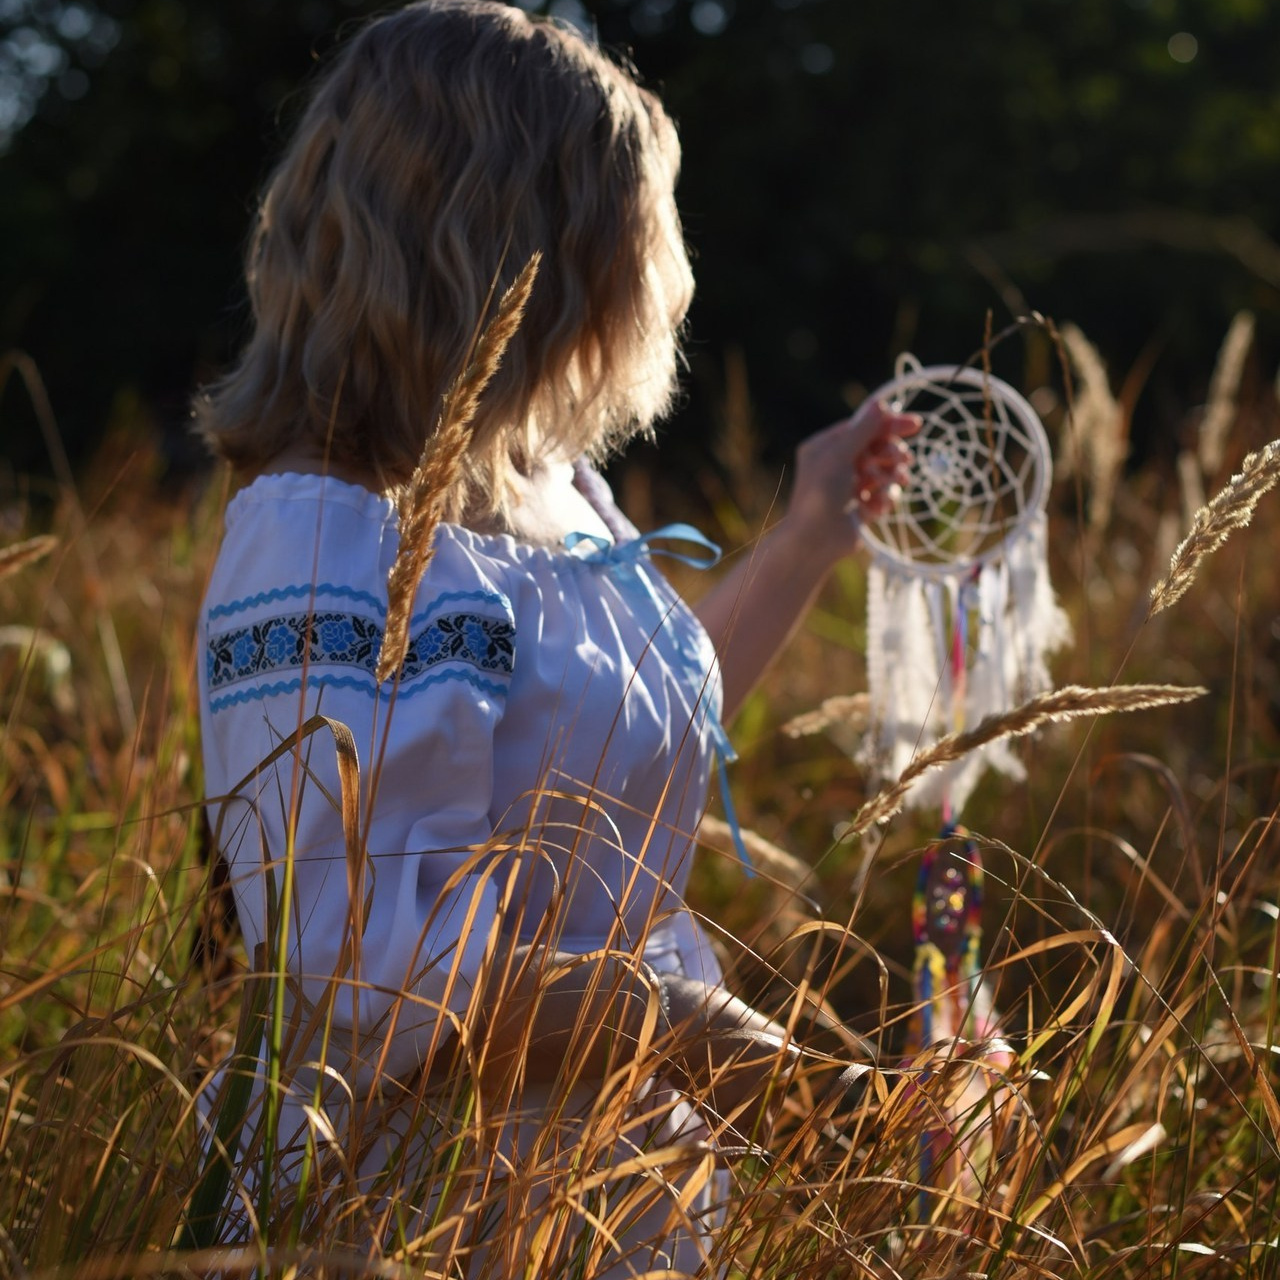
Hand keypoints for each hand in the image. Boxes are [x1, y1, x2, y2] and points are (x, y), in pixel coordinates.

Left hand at [783, 400, 919, 563]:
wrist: (814, 542)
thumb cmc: (820, 495)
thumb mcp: (840, 456)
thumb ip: (862, 431)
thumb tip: (880, 403)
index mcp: (825, 447)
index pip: (862, 427)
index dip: (888, 425)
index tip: (915, 424)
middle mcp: (836, 464)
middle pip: (875, 448)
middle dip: (891, 453)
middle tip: (903, 459)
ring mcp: (849, 486)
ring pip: (883, 471)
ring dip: (891, 476)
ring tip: (896, 483)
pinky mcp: (861, 506)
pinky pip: (883, 494)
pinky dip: (883, 499)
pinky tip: (876, 508)